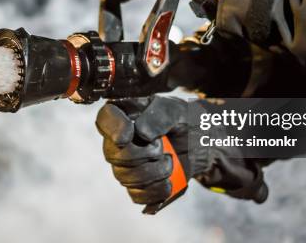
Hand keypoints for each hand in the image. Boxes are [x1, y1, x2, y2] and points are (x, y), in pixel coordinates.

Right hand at [95, 96, 267, 205]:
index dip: (113, 129)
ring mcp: (124, 165)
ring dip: (153, 172)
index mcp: (124, 114)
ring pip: (125, 177)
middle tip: (163, 147)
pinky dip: (155, 191)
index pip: (105, 119)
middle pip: (114, 154)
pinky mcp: (136, 185)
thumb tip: (140, 133)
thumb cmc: (183, 121)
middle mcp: (117, 140)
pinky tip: (168, 182)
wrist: (200, 144)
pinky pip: (137, 195)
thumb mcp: (176, 111)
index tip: (129, 135)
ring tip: (170, 161)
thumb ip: (158, 116)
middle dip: (142, 154)